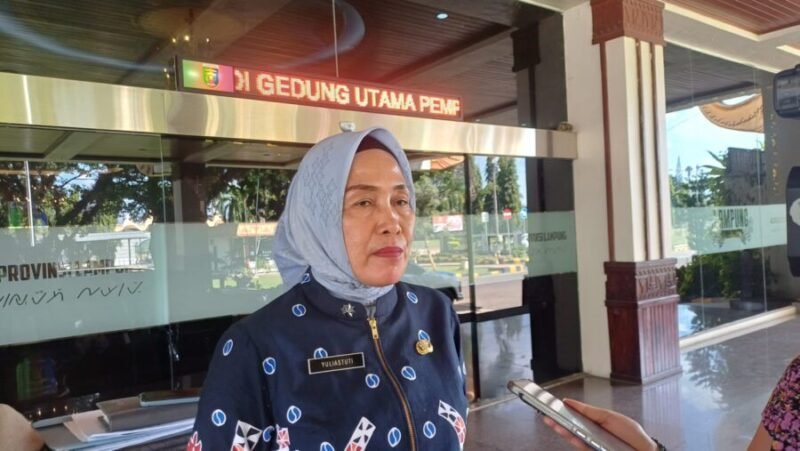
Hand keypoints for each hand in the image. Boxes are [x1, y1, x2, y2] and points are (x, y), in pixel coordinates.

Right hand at [542, 398, 656, 450]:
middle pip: (571, 427)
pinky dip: (571, 438)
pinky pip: (579, 445)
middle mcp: (592, 435)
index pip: (576, 417)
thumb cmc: (632, 436)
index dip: (564, 411)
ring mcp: (591, 445)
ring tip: (550, 420)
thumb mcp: (609, 417)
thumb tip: (570, 403)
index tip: (553, 404)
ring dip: (560, 429)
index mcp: (596, 424)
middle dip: (558, 420)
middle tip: (545, 412)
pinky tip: (564, 430)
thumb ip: (589, 411)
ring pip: (572, 437)